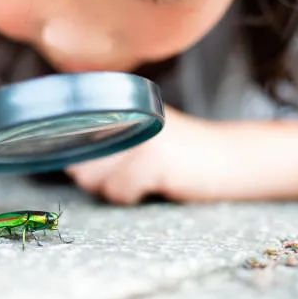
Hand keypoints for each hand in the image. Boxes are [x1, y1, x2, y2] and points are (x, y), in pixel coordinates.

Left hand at [65, 105, 225, 203]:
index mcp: (118, 103)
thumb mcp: (139, 133)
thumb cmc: (177, 152)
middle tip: (129, 172)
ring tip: (143, 177)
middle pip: (77, 161)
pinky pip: (119, 191)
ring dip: (115, 188)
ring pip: (93, 179)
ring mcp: (137, 134)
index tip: (96, 163)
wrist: (228, 157)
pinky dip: (133, 195)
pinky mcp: (152, 159)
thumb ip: (104, 139)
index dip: (77, 155)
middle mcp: (124, 112)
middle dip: (96, 178)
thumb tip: (69, 164)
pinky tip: (155, 183)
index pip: (70, 132)